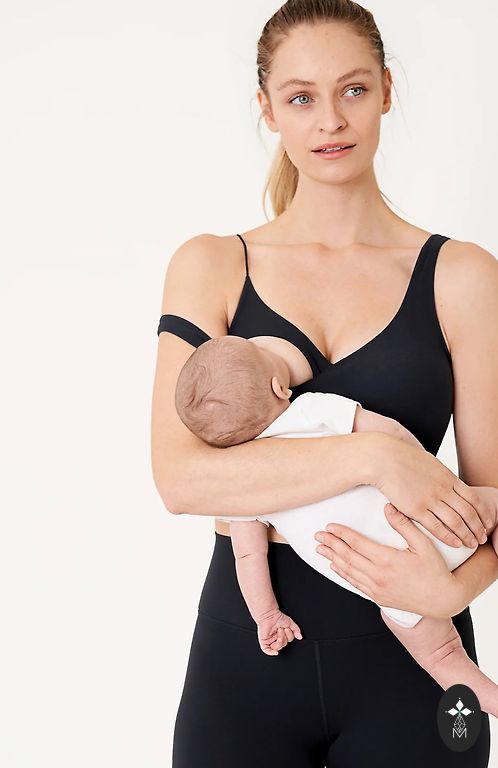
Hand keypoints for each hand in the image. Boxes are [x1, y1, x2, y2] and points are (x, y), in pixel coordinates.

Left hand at [256, 609, 302, 655]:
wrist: (269, 614)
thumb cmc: (277, 617)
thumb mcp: (290, 623)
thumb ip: (296, 630)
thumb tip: (300, 637)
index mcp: (282, 635)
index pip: (287, 641)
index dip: (289, 636)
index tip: (287, 628)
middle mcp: (276, 638)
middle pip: (283, 645)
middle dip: (283, 637)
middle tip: (281, 629)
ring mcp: (270, 640)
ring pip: (276, 648)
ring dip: (279, 641)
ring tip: (278, 632)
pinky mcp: (264, 641)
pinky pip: (266, 650)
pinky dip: (271, 652)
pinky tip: (275, 652)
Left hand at [314, 504, 465, 617]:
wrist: (443, 600)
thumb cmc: (435, 570)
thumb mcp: (424, 544)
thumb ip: (404, 525)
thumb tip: (388, 507)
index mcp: (387, 560)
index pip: (357, 544)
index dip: (341, 534)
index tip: (330, 526)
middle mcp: (378, 575)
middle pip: (348, 557)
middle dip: (331, 545)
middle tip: (318, 535)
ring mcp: (377, 588)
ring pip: (348, 571)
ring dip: (332, 558)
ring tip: (320, 549)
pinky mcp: (379, 597)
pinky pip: (355, 584)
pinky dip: (343, 574)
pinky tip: (335, 566)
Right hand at [372, 433, 491, 548]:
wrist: (384, 459)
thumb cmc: (403, 458)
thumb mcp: (430, 463)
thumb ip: (441, 475)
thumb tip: (447, 480)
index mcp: (448, 477)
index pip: (473, 498)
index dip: (483, 513)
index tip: (487, 523)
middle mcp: (443, 489)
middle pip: (468, 512)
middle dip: (478, 527)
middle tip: (482, 538)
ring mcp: (430, 499)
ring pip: (456, 521)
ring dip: (467, 534)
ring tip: (472, 544)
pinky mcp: (416, 508)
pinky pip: (437, 527)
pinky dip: (449, 537)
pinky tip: (456, 544)